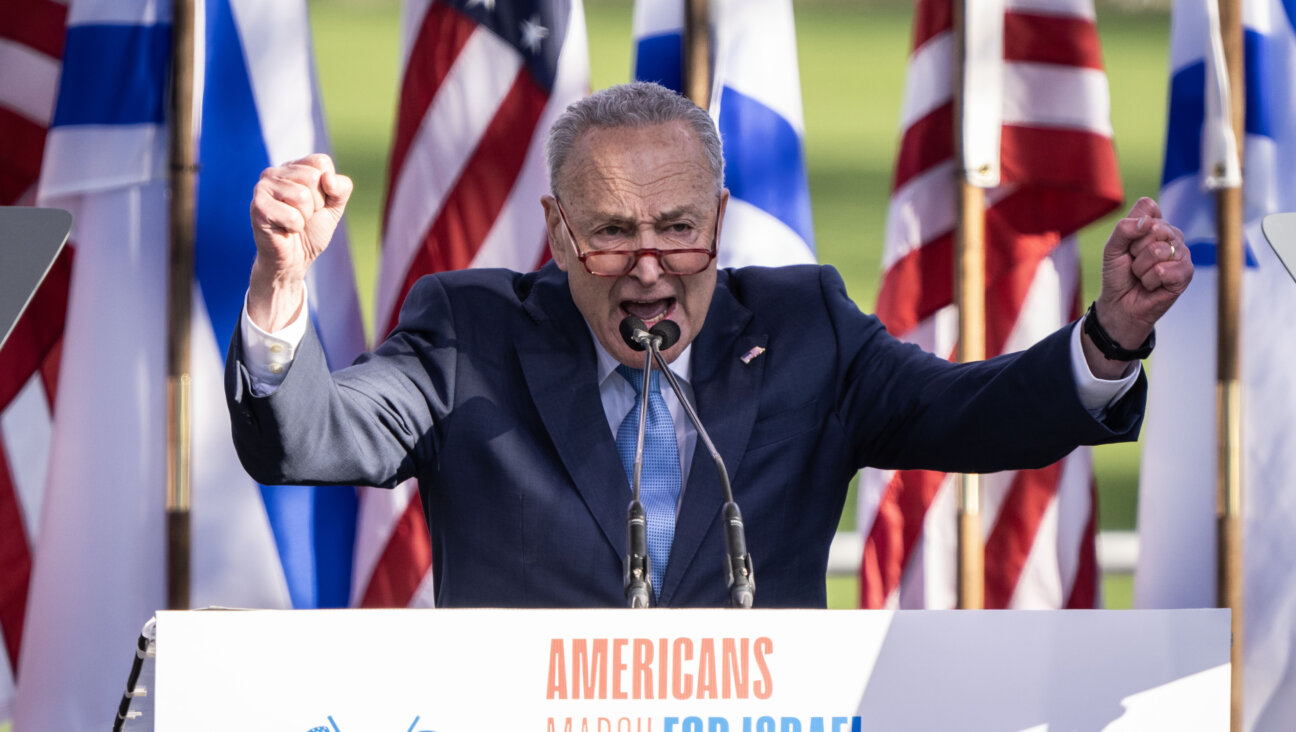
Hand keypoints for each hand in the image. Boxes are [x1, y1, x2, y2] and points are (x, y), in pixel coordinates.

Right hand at [247, 154, 352, 330]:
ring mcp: (262, 187)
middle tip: (303, 216)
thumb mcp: (334, 207)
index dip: (327, 188)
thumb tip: (327, 178)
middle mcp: (274, 172)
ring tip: (293, 222)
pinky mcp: (257, 207)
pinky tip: (284, 229)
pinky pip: (292, 215)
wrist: (294, 259)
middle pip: (312, 178)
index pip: (321, 163)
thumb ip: (341, 188)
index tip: (316, 203)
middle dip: (316, 204)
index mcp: (293, 167)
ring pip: (302, 196)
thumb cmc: (311, 231)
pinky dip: (294, 227)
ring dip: (305, 217)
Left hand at [1084, 197, 1192, 377]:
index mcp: (1156, 224)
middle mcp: (1172, 235)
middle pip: (1154, 228)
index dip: (1131, 227)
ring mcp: (1182, 253)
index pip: (1148, 208)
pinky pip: (1164, 270)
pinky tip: (1152, 285)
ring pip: (1157, 251)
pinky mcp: (1186, 273)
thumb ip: (1124, 229)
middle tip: (1134, 262)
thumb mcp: (1112, 248)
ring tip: (1142, 275)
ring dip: (1141, 268)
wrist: (1120, 303)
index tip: (1127, 244)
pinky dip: (1150, 281)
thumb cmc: (1118, 274)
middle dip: (1135, 250)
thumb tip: (1148, 223)